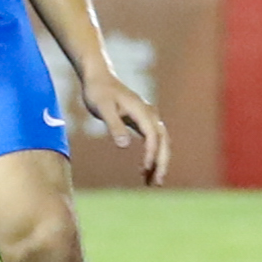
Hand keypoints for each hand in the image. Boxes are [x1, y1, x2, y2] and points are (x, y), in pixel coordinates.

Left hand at [77, 70, 169, 184]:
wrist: (98, 78)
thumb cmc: (98, 91)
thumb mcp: (103, 107)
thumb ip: (114, 125)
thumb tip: (124, 145)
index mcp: (142, 110)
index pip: (152, 136)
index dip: (151, 153)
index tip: (144, 169)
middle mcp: (149, 114)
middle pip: (163, 141)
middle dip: (161, 163)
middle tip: (156, 183)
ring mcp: (148, 118)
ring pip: (161, 143)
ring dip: (159, 162)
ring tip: (152, 183)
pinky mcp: (143, 122)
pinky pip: (153, 142)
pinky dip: (152, 156)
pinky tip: (145, 171)